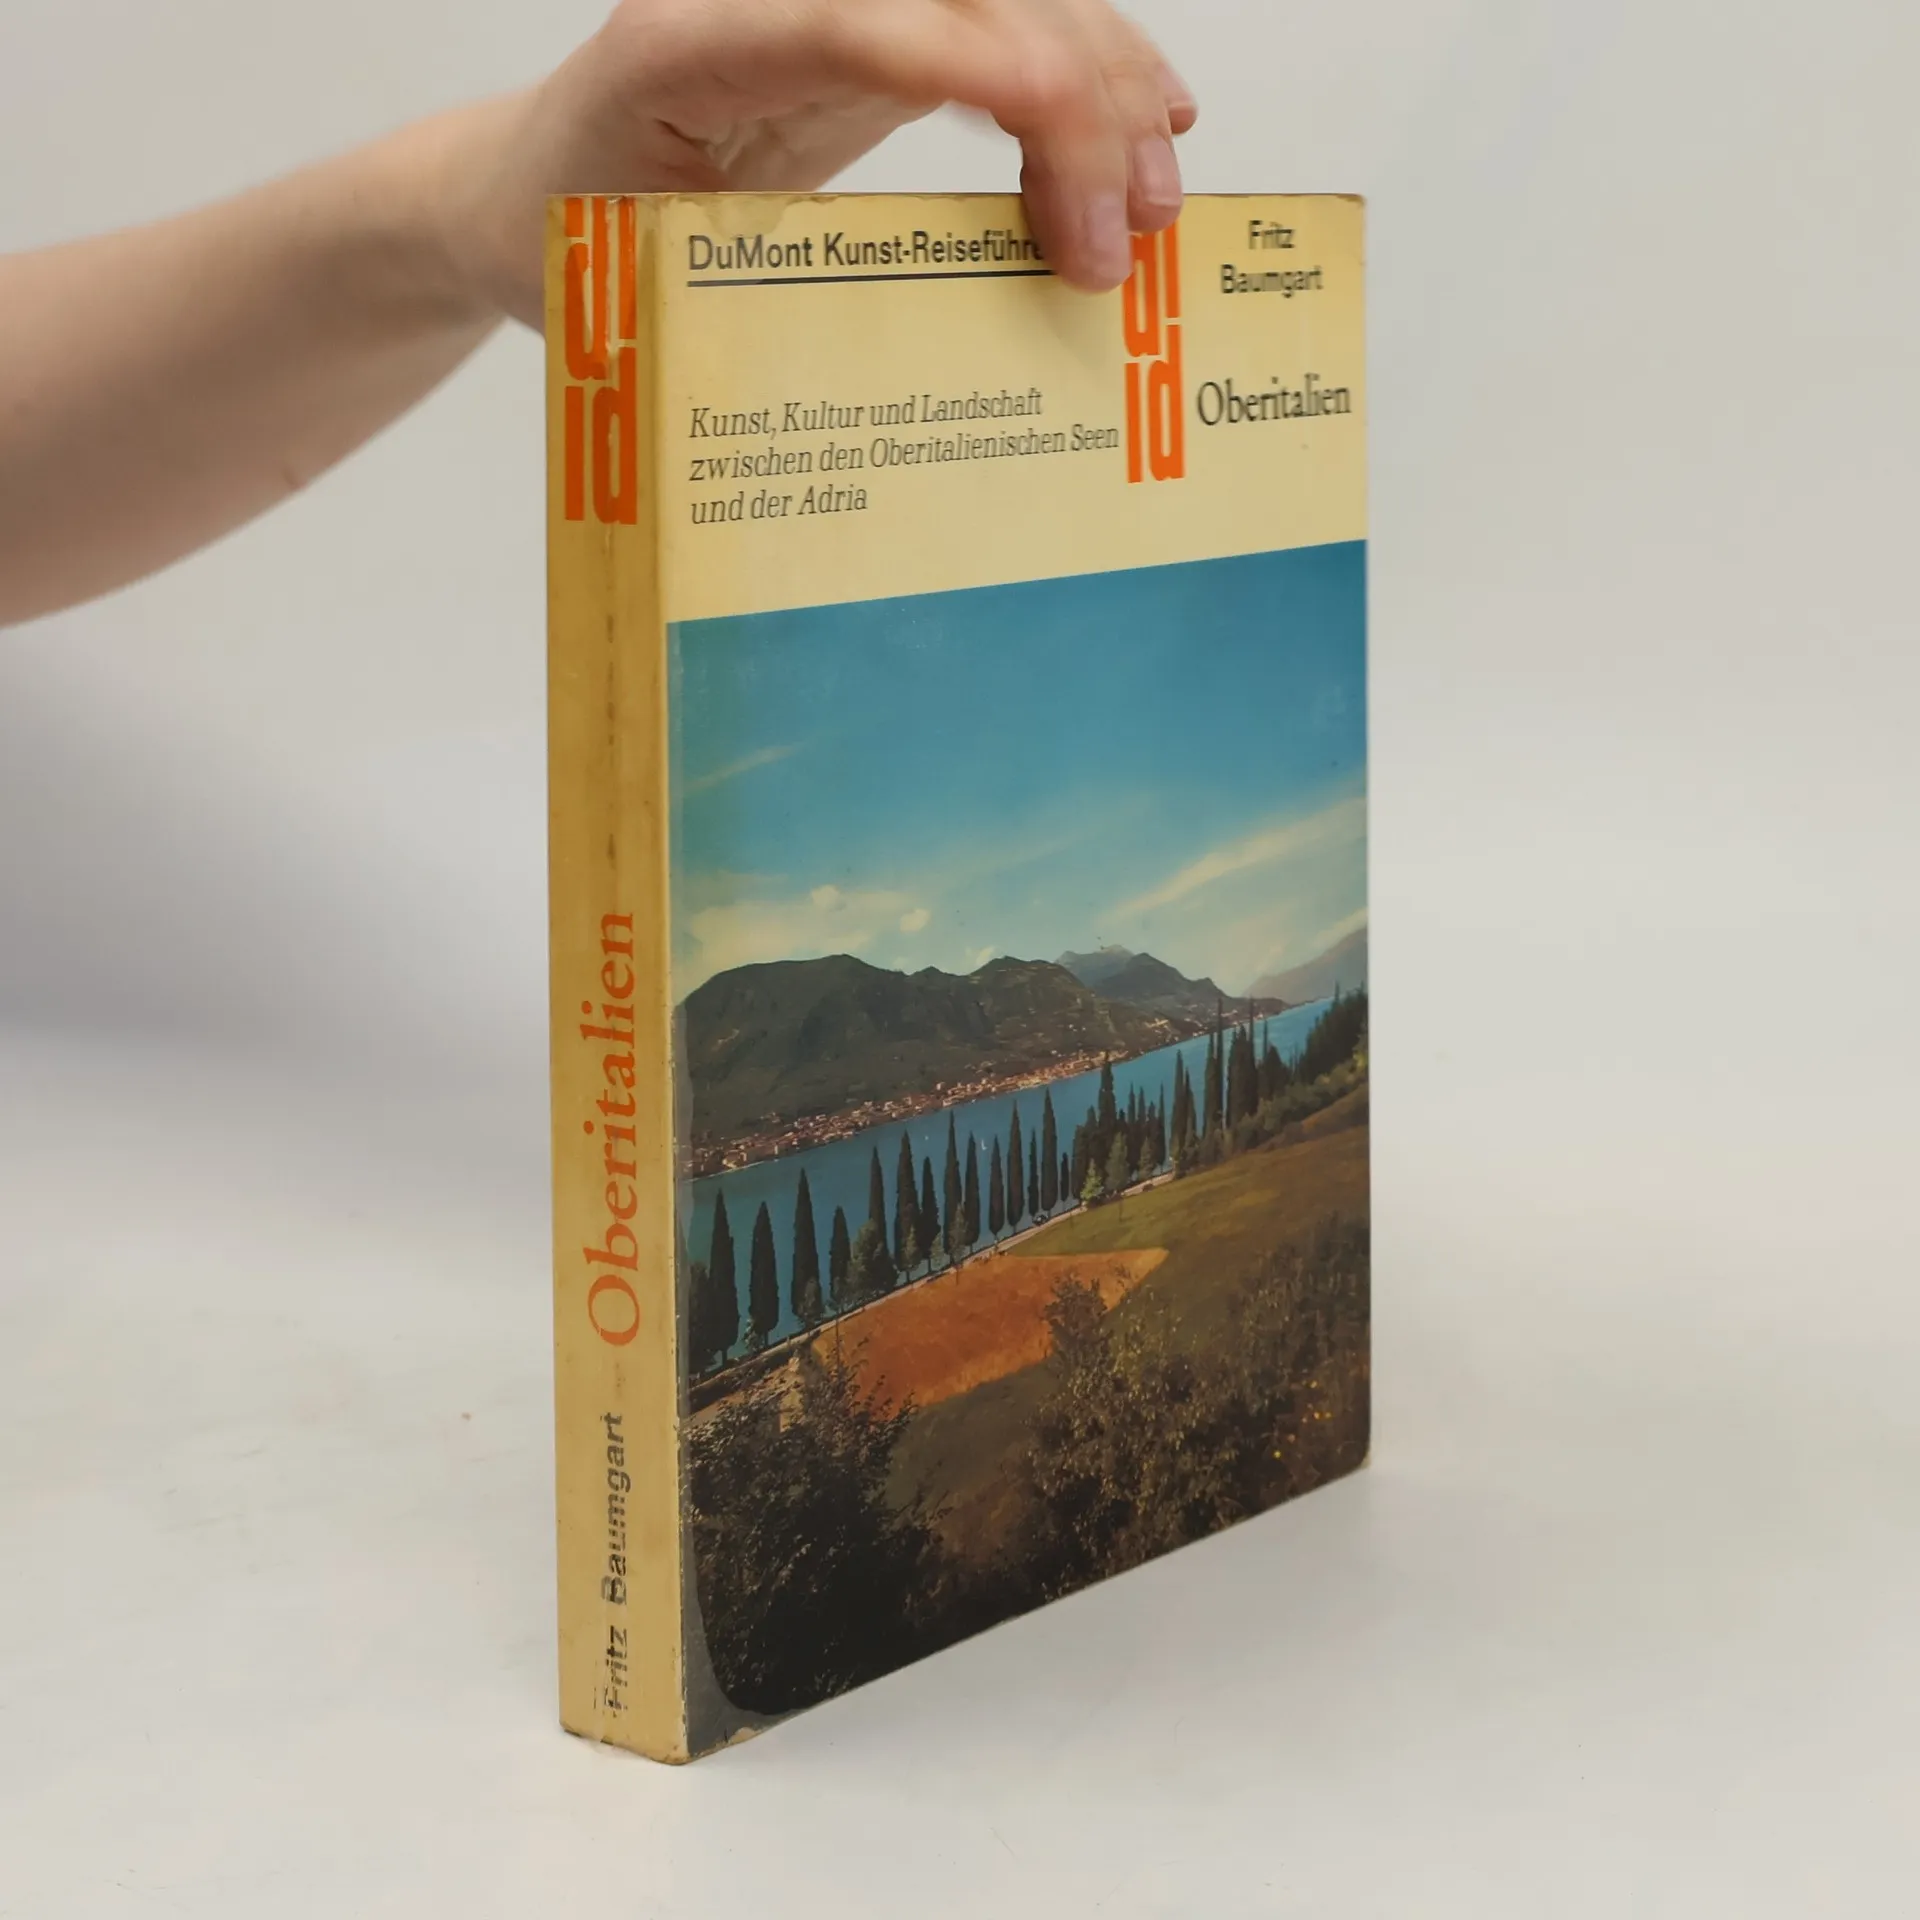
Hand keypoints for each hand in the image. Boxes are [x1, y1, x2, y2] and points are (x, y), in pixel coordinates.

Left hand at [444, 0, 1197, 326]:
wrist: (527, 185)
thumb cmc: (572, 243)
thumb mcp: (639, 291)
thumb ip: (749, 303)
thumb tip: (913, 378)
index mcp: (685, 47)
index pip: (844, 23)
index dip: (972, 69)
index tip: (1068, 162)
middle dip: (1070, 98)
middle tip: (1125, 233)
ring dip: (1104, 81)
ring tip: (1161, 193)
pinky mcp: (872, 25)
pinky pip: (998, 23)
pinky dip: (1083, 68)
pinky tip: (1149, 120)